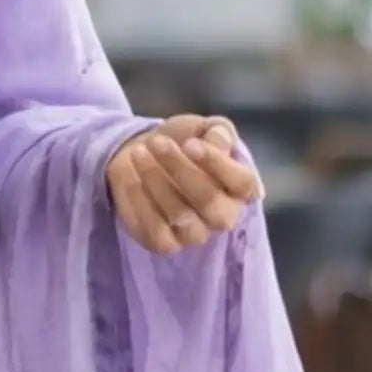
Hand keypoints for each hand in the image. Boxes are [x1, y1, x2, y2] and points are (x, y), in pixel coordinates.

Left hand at [107, 114, 262, 254]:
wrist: (142, 156)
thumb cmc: (180, 142)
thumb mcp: (202, 128)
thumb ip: (217, 130)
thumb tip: (219, 139)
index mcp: (240, 188)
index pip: (243, 183)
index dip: (218, 164)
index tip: (190, 143)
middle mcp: (223, 216)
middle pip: (209, 201)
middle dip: (181, 169)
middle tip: (157, 142)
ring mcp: (196, 234)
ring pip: (180, 215)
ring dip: (155, 180)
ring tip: (138, 152)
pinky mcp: (166, 244)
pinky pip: (154, 229)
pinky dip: (138, 198)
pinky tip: (129, 172)